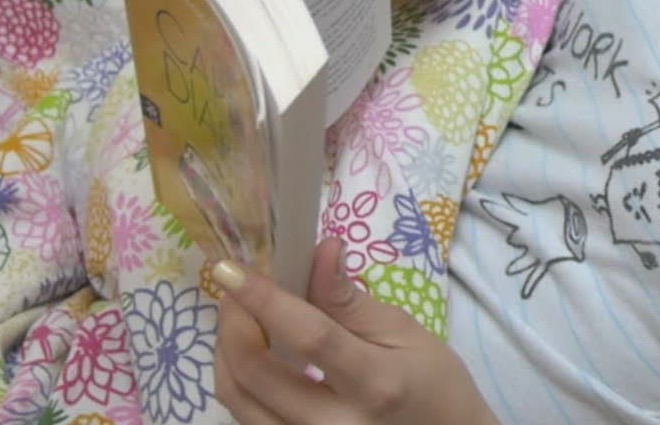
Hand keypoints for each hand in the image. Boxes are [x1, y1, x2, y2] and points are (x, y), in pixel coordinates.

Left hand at [213, 238, 498, 424]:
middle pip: (257, 373)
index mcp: (375, 384)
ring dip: (225, 350)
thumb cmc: (434, 383)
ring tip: (238, 315)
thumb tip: (321, 251)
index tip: (231, 268)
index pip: (308, 337)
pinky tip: (248, 352)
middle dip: (233, 322)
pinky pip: (245, 416)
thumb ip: (351, 300)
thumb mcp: (405, 332)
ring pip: (238, 400)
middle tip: (234, 287)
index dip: (264, 300)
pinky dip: (236, 379)